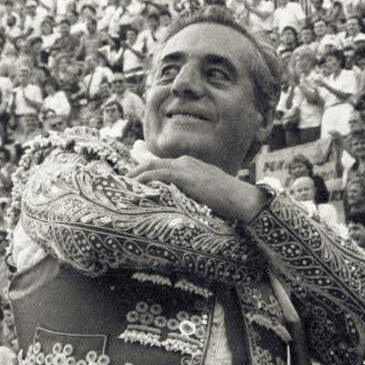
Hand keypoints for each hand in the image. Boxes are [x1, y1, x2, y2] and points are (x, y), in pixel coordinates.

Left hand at [126, 155, 268, 222]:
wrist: (243, 199)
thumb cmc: (229, 201)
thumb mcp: (207, 193)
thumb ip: (191, 192)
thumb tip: (180, 202)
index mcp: (190, 164)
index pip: (161, 164)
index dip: (144, 169)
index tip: (132, 177)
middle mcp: (186, 162)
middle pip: (152, 162)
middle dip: (135, 170)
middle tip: (122, 181)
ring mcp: (186, 168)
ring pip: (151, 167)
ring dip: (135, 176)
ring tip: (122, 185)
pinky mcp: (186, 178)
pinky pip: (159, 176)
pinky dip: (145, 180)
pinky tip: (135, 187)